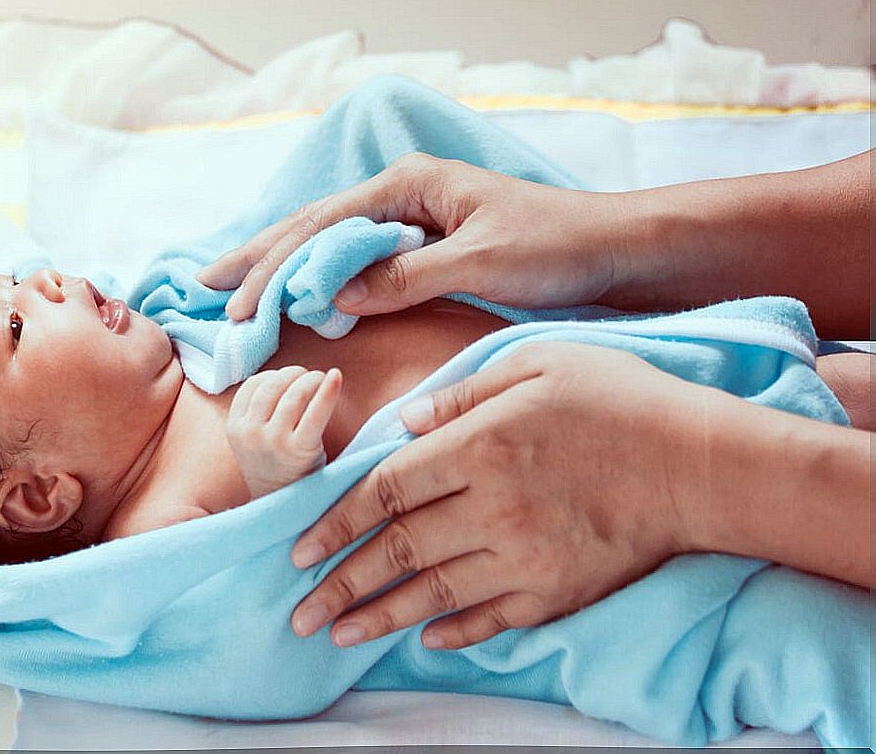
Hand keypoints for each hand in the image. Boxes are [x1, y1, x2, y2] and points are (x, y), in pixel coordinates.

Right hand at [197, 152, 628, 320]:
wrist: (616, 251)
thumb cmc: (557, 249)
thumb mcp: (479, 264)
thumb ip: (404, 278)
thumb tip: (331, 297)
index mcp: (409, 186)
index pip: (321, 226)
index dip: (272, 265)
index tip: (234, 301)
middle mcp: (404, 196)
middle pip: (314, 227)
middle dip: (260, 258)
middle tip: (206, 288)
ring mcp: (414, 220)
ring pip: (331, 242)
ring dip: (282, 267)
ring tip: (234, 288)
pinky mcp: (428, 247)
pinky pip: (359, 261)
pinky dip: (322, 279)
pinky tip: (299, 295)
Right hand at [228, 366, 343, 498]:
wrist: (282, 512)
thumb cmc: (276, 470)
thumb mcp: (253, 441)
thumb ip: (260, 412)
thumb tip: (287, 375)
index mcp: (235, 428)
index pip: (254, 385)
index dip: (275, 376)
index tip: (290, 381)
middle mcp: (250, 433)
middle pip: (274, 384)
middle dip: (295, 375)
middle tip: (310, 378)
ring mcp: (273, 441)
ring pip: (294, 393)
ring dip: (311, 379)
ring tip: (323, 381)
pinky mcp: (299, 450)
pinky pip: (316, 411)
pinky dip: (328, 390)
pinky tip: (337, 376)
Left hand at [289, 342, 726, 649]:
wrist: (704, 464)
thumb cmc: (619, 400)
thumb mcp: (534, 363)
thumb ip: (461, 393)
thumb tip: (403, 422)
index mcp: (478, 447)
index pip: (385, 490)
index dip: (336, 521)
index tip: (299, 546)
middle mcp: (492, 508)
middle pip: (397, 550)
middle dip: (340, 582)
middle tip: (298, 610)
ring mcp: (525, 557)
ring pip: (433, 592)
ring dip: (378, 615)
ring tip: (337, 633)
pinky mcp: (559, 590)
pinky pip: (493, 619)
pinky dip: (453, 631)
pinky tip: (422, 638)